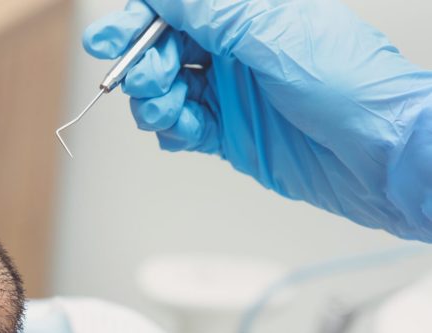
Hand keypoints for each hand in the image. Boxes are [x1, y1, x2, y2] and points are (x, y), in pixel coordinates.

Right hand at [83, 0, 431, 240]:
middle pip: (161, 47)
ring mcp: (231, 92)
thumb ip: (209, 12)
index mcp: (249, 14)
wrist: (384, 157)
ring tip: (170, 110)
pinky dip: (171, 130)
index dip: (135, 21)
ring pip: (164, 89)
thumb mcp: (272, 33)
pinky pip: (179, 126)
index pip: (175, 9)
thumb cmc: (354, 88)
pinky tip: (185, 131)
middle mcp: (237, 49)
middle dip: (143, 63)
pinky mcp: (229, 133)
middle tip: (151, 80)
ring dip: (153, 101)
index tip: (108, 41)